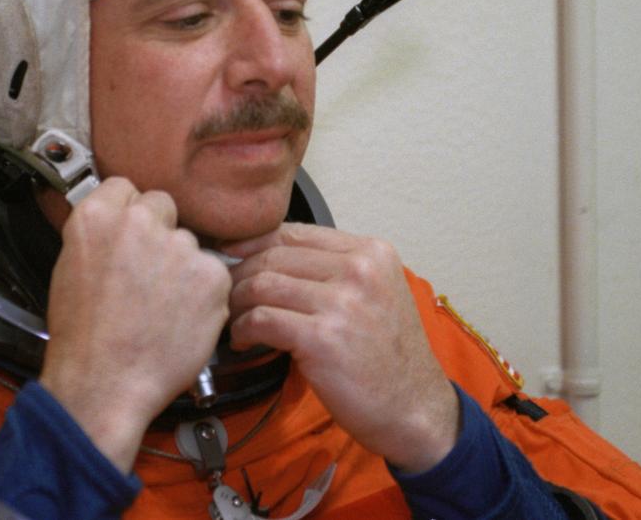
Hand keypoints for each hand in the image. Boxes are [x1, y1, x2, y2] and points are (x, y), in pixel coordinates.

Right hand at [38, 177, 230, 471]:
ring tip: (160, 308)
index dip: (128, 211)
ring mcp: (179, 246)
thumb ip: (101, 236)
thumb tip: (120, 225)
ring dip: (181, 266)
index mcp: (97, 217)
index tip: (130, 233)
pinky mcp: (211, 274)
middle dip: (159, 232)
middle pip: (162, 205)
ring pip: (189, 243)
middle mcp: (139, 222)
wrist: (105, 384)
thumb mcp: (70, 269)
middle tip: (148, 272)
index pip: (125, 186)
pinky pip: (212, 273)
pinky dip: (202, 294)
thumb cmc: (83, 338)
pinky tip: (180, 319)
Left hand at [226, 224, 458, 472]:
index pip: (294, 232)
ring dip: (238, 304)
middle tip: (227, 295)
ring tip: (235, 321)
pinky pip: (261, 319)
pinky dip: (243, 329)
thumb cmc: (387, 356)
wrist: (413, 408)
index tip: (230, 254)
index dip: (253, 242)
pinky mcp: (323, 338)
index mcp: (371, 252)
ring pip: (262, 284)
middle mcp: (360, 269)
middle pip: (274, 256)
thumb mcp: (375, 292)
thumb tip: (268, 254)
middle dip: (240, 274)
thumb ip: (334, 268)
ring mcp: (342, 302)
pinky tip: (244, 340)